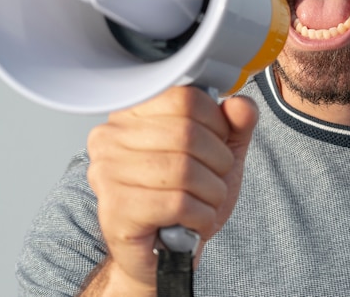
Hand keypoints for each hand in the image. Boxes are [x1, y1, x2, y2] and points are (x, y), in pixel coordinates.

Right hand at [86, 85, 258, 291]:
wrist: (162, 252)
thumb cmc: (185, 196)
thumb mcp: (219, 152)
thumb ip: (235, 123)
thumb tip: (241, 105)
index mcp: (133, 112)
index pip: (183, 97)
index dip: (215, 120)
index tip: (218, 140)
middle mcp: (111, 137)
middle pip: (186, 132)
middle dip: (218, 159)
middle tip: (217, 176)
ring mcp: (108, 174)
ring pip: (183, 169)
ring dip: (212, 190)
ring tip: (208, 200)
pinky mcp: (116, 211)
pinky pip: (177, 203)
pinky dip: (201, 215)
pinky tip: (196, 220)